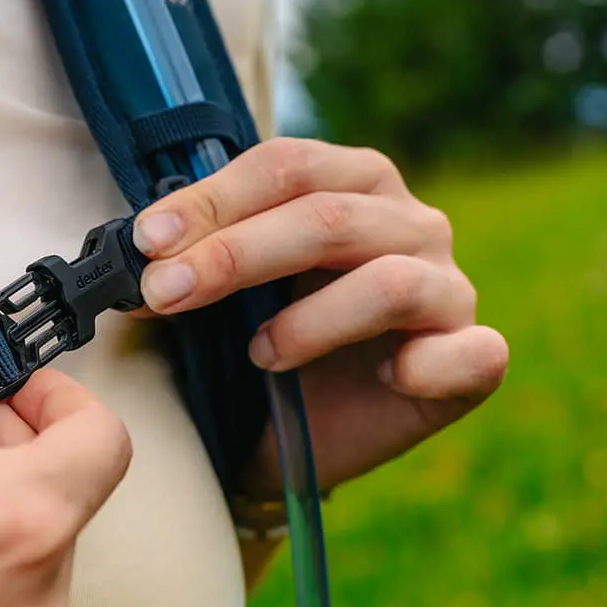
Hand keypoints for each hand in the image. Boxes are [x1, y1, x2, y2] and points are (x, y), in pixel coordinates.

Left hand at [130, 138, 507, 487]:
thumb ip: (191, 259)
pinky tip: (384, 377)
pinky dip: (422, 366)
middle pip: (328, 218)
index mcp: (352, 184)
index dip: (215, 199)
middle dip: (237, 255)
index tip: (149, 242)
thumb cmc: (259, 348)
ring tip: (259, 354)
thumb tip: (132, 249)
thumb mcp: (219, 295)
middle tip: (168, 292)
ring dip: (309, 319)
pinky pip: (468, 353)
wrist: (291, 440)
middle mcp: (409, 224)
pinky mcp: (474, 358)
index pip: (288, 167)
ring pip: (389, 281)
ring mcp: (450, 289)